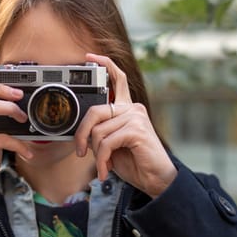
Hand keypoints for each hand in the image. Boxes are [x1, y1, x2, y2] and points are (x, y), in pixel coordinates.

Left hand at [75, 54, 176, 198]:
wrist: (156, 179)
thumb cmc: (134, 162)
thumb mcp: (112, 144)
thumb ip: (101, 131)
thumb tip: (82, 132)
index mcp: (127, 109)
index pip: (118, 79)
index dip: (104, 65)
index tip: (89, 57)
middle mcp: (133, 109)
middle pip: (95, 111)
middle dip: (82, 134)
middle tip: (80, 151)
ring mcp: (136, 117)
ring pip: (98, 131)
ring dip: (96, 154)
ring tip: (104, 165)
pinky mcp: (136, 130)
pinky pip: (106, 142)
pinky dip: (102, 159)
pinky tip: (107, 169)